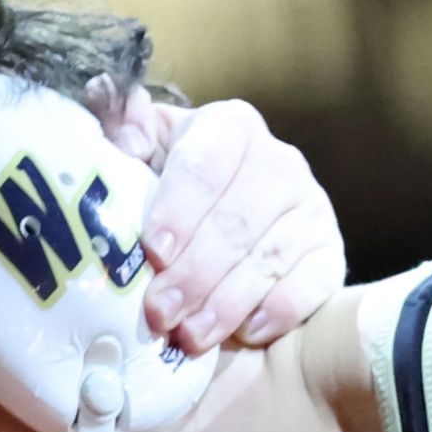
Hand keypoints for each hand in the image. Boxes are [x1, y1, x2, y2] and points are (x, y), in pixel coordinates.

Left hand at [87, 81, 346, 355]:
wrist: (233, 218)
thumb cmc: (176, 191)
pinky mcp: (330, 251)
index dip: (178, 207)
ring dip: (225, 304)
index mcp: (229, 128)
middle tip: (159, 313)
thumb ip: (122, 128)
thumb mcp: (146, 153)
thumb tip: (101, 94)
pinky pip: (311, 283)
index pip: (205, 164)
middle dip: (193, 273)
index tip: (152, 250)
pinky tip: (246, 333)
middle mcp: (278, 161)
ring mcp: (310, 207)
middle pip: (236, 220)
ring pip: (269, 257)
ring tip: (188, 338)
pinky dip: (278, 310)